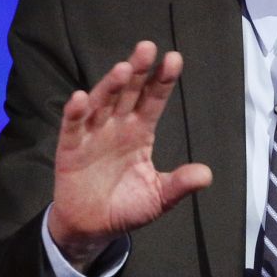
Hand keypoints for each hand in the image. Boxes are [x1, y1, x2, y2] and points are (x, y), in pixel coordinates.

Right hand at [47, 41, 212, 270]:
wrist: (92, 228)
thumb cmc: (126, 206)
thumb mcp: (159, 197)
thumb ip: (180, 184)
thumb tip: (206, 174)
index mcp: (140, 132)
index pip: (154, 100)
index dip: (163, 81)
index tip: (174, 59)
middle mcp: (117, 126)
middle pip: (129, 92)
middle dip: (138, 71)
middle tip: (147, 48)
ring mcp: (93, 134)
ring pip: (102, 103)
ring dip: (110, 85)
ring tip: (122, 69)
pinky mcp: (71, 148)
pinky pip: (72, 127)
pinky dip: (75, 112)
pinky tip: (80, 98)